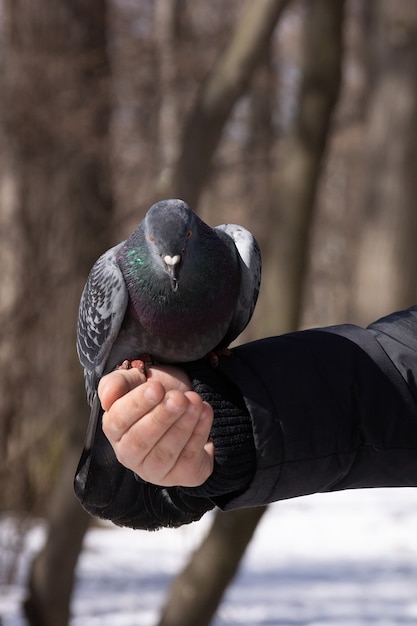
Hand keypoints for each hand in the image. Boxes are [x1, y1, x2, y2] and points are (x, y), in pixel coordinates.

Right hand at [98, 365, 214, 486]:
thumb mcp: (135, 380)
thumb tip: (108, 397)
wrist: (185, 404)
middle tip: (178, 398)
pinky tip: (204, 411)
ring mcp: (154, 470)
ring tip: (195, 401)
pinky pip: (189, 458)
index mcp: (114, 430)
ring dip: (182, 426)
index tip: (156, 387)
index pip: (118, 421)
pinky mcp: (181, 475)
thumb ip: (116, 383)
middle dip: (161, 418)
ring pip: (166, 452)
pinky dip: (199, 433)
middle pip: (140, 441)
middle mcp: (129, 455)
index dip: (137, 404)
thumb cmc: (156, 393)